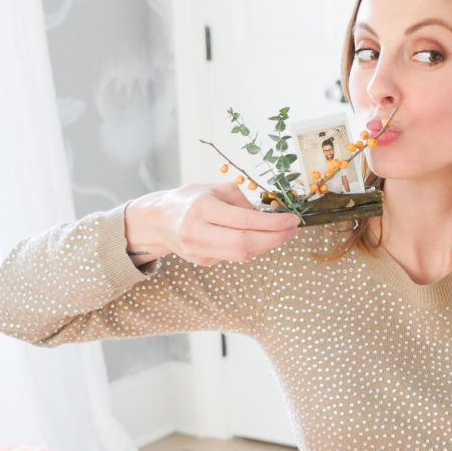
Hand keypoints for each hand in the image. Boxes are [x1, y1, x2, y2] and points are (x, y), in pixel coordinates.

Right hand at [124, 183, 300, 265]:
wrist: (159, 220)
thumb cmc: (192, 199)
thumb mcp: (216, 189)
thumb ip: (244, 202)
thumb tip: (270, 218)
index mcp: (202, 208)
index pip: (244, 221)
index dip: (272, 223)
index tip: (292, 220)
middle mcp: (197, 231)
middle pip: (244, 244)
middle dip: (275, 239)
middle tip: (292, 231)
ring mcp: (197, 250)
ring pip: (241, 255)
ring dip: (266, 246)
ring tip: (280, 234)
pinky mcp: (201, 261)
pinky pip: (233, 257)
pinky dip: (251, 248)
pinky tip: (257, 239)